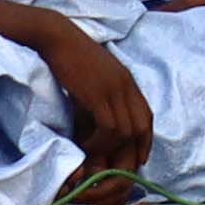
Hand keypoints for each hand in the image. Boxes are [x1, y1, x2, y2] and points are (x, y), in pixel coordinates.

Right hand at [38, 22, 155, 202]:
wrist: (57, 37)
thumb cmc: (70, 57)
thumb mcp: (93, 79)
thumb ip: (100, 100)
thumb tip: (96, 128)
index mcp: (127, 81)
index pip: (147, 116)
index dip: (145, 140)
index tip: (140, 157)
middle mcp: (126, 86)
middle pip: (142, 126)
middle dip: (134, 150)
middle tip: (120, 167)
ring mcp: (114, 90)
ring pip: (126, 131)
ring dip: (111, 149)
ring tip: (93, 154)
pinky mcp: (99, 94)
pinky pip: (109, 128)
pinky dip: (99, 143)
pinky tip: (85, 146)